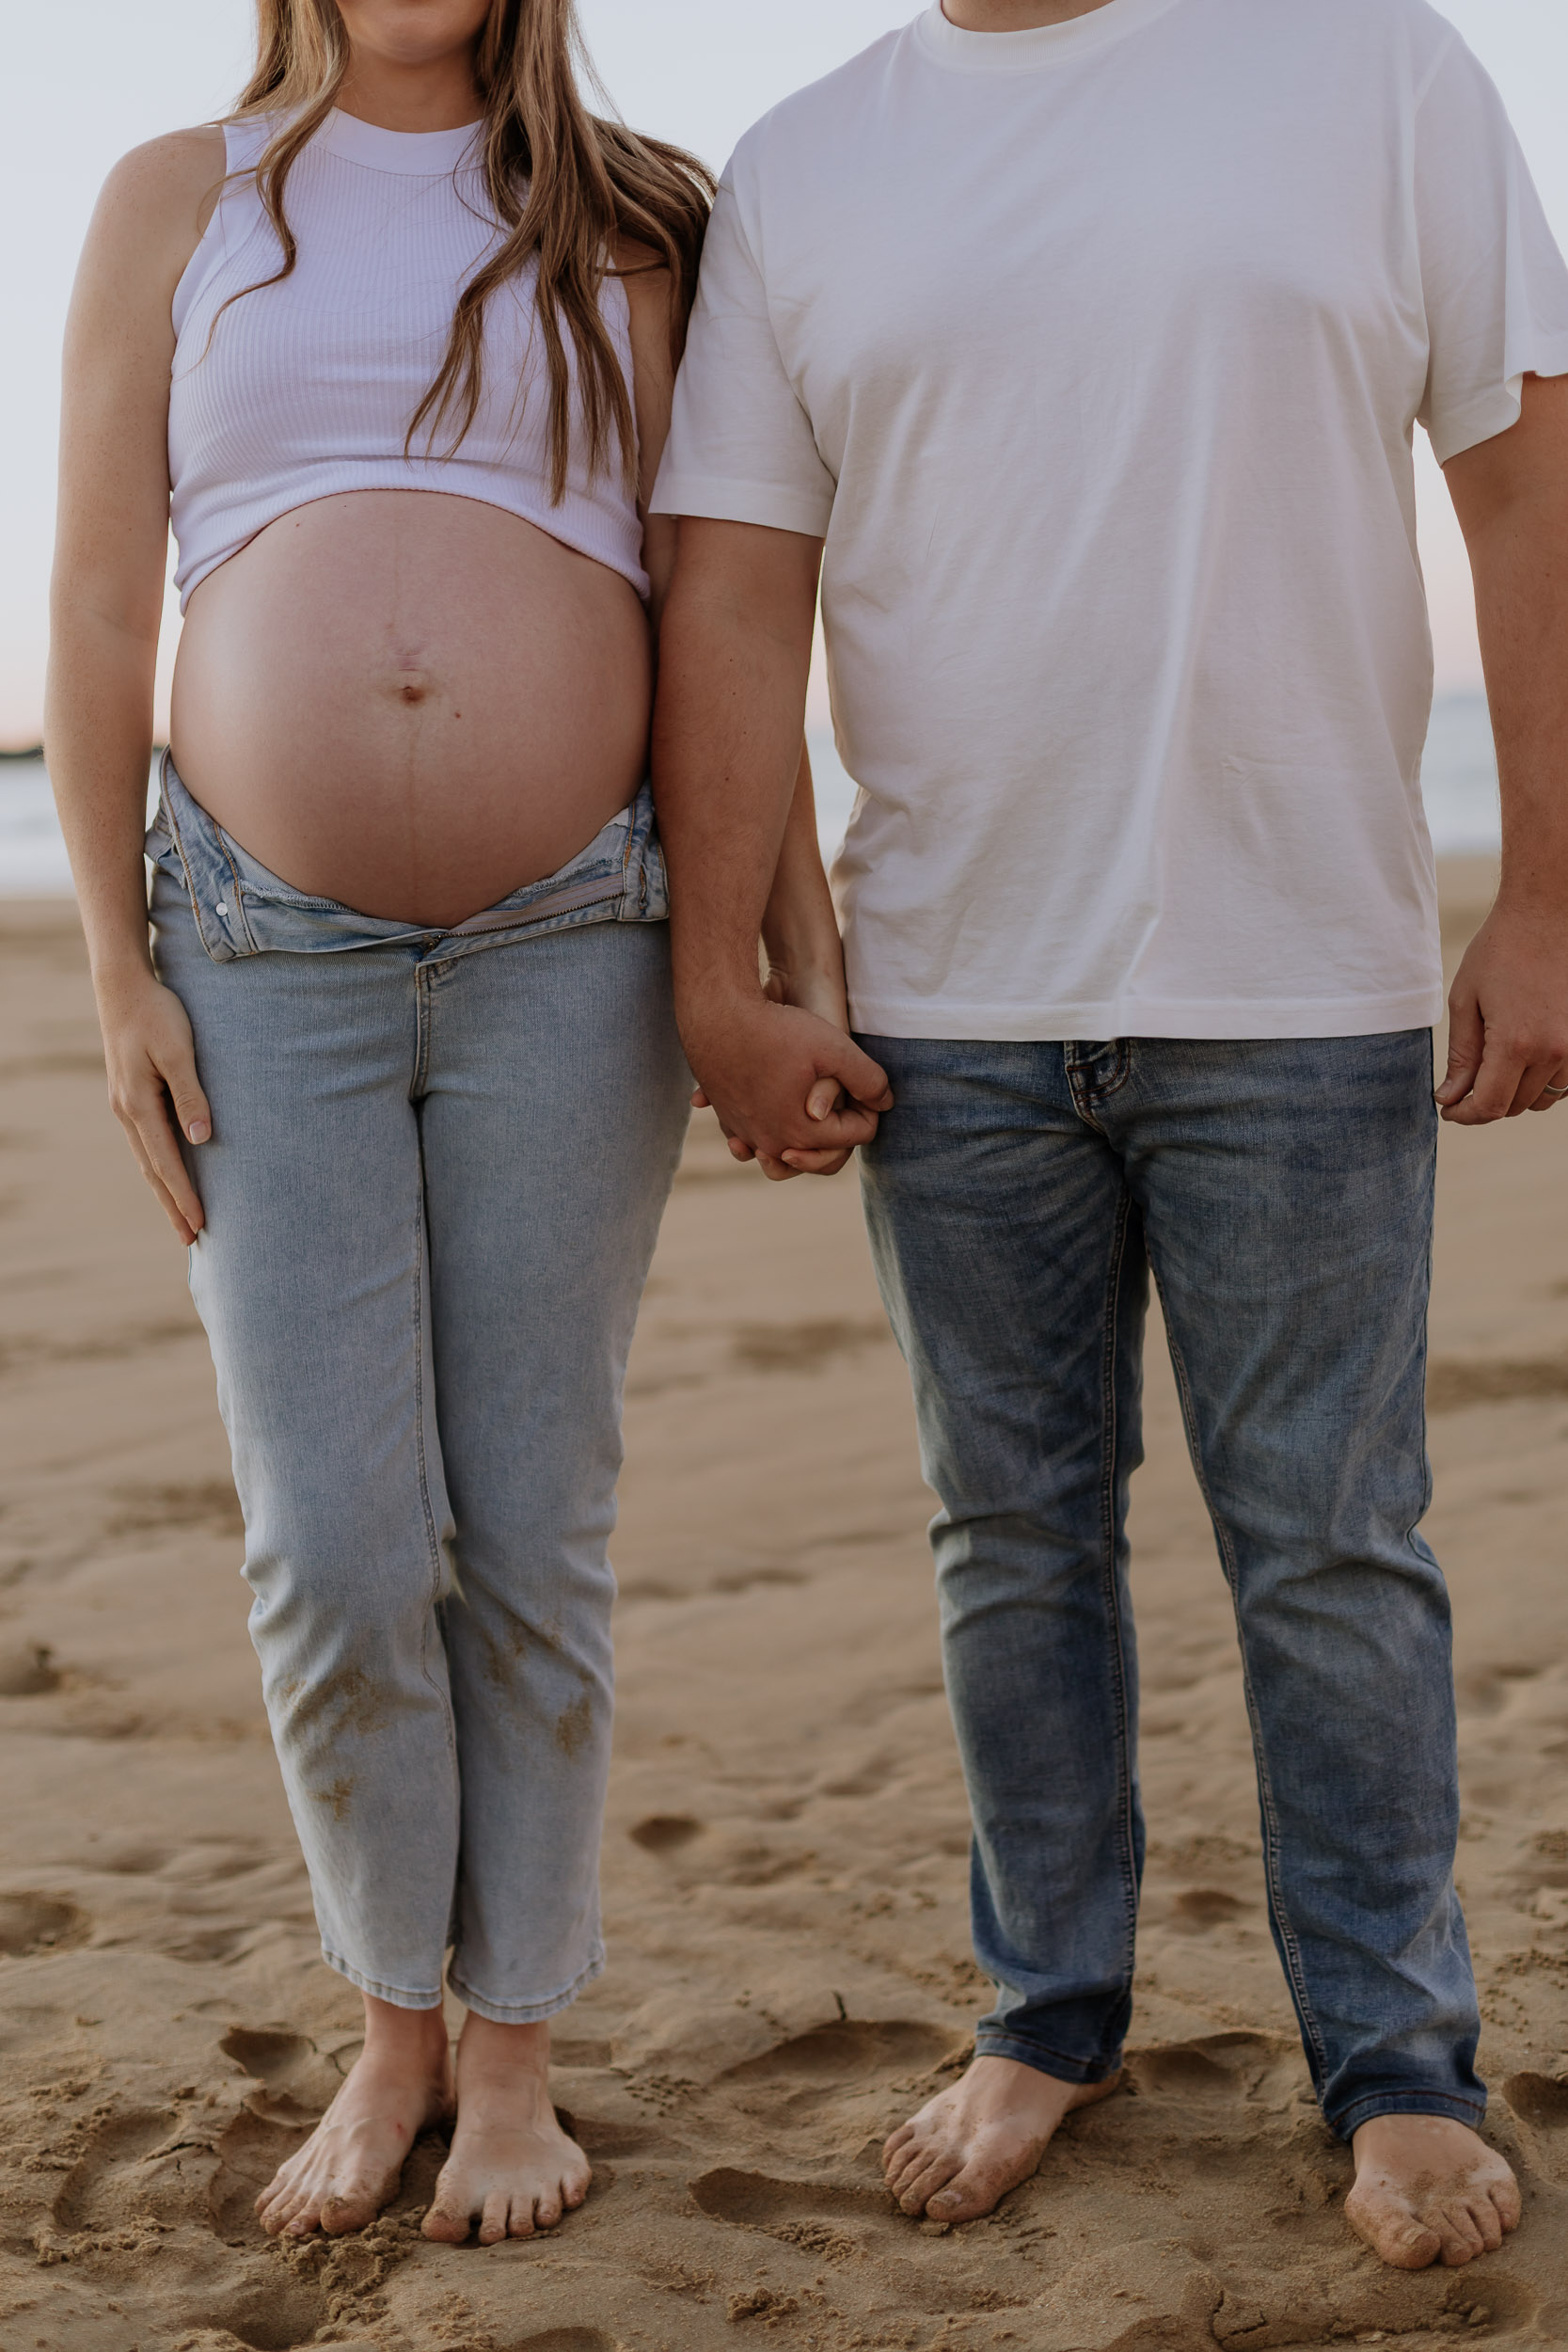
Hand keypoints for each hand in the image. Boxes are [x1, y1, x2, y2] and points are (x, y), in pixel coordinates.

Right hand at [97, 966, 210, 1240]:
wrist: (124, 986)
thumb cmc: (158, 1014)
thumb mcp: (179, 1052)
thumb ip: (191, 1095)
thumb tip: (202, 1139)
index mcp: (138, 1105)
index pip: (166, 1162)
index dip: (184, 1196)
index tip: (200, 1224)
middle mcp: (127, 1111)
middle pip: (153, 1170)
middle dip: (172, 1206)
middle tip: (191, 1239)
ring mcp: (125, 1105)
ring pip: (147, 1158)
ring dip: (165, 1190)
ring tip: (182, 1218)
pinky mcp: (131, 1096)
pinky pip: (146, 1142)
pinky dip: (159, 1166)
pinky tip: (170, 1176)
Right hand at [684, 988, 892, 1182]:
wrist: (716, 1015)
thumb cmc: (776, 1030)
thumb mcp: (833, 1048)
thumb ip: (868, 1079)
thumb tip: (886, 1102)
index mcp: (803, 1132)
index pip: (855, 1136)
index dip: (870, 1111)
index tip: (867, 1087)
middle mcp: (771, 1143)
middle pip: (819, 1157)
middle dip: (839, 1134)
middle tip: (847, 1104)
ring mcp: (744, 1134)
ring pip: (782, 1155)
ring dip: (801, 1142)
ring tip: (811, 1120)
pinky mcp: (726, 1118)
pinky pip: (751, 1138)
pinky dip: (766, 1130)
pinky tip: (772, 1109)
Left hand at [1437, 898, 1567, 1122]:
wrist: (1547, 914)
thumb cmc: (1501, 951)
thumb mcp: (1465, 1002)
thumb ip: (1461, 1056)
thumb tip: (1450, 1097)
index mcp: (1515, 1042)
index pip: (1491, 1106)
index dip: (1466, 1116)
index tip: (1449, 1110)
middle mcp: (1553, 1050)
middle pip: (1516, 1106)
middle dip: (1487, 1104)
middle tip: (1463, 1089)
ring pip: (1543, 1098)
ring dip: (1516, 1095)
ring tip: (1493, 1071)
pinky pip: (1565, 1082)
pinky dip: (1543, 1082)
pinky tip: (1522, 1062)